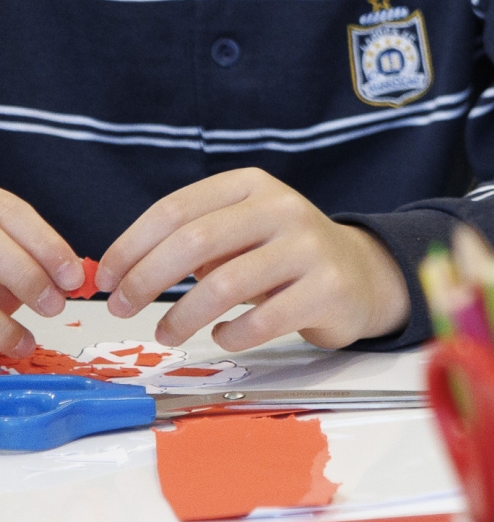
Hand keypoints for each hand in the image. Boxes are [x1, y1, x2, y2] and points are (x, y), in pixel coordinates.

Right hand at [0, 190, 82, 358]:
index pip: (16, 214)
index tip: (74, 278)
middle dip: (27, 278)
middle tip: (54, 307)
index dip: (47, 246)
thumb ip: (33, 259)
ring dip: (0, 323)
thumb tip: (71, 279)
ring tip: (24, 343)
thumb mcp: (8, 245)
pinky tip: (4, 347)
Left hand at [97, 169, 410, 350]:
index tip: (106, 279)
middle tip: (122, 308)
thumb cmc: (280, 254)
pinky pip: (260, 322)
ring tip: (167, 333)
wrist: (359, 274)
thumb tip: (119, 273)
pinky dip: (229, 335)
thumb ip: (189, 240)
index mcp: (252, 185)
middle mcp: (283, 208)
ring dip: (181, 317)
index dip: (131, 246)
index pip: (176, 209)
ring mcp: (310, 248)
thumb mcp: (239, 230)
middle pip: (194, 242)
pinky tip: (224, 334)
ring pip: (223, 286)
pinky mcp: (328, 290)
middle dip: (145, 280)